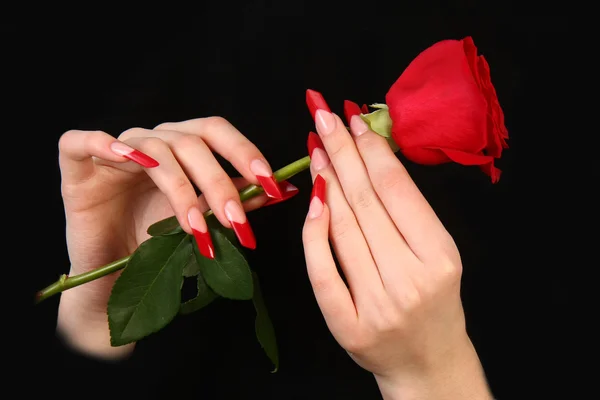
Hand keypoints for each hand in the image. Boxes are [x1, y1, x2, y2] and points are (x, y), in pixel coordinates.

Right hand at [57, 117, 285, 359]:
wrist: (111, 275)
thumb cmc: (156, 245)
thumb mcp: (201, 221)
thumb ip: (235, 201)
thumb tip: (282, 190)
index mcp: (181, 148)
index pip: (216, 132)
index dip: (244, 152)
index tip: (270, 184)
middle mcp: (151, 142)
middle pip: (190, 142)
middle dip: (219, 182)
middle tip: (236, 220)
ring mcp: (114, 151)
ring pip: (152, 150)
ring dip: (180, 189)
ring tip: (195, 228)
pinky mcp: (77, 165)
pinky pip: (82, 140)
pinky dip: (103, 143)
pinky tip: (127, 159)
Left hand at [301, 97, 493, 398]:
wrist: (428, 363)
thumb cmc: (435, 300)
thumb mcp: (439, 252)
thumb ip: (407, 211)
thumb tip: (369, 156)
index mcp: (440, 256)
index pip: (395, 190)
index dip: (370, 149)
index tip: (351, 119)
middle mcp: (409, 280)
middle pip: (365, 202)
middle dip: (340, 152)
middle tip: (322, 116)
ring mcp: (376, 305)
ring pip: (342, 229)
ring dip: (326, 181)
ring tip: (316, 148)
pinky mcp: (347, 326)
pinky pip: (321, 270)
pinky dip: (313, 232)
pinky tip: (311, 199)